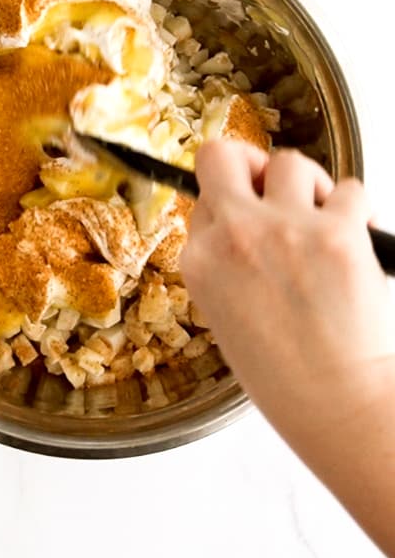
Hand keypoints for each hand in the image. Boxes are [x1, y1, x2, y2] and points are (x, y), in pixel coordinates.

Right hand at [180, 140, 394, 557]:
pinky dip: (357, 211)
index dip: (231, 206)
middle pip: (224, 155)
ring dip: (310, 186)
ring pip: (292, 163)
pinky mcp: (338, 232)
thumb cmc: (282, 371)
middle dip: (250, 164)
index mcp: (199, 260)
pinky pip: (351, 189)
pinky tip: (355, 242)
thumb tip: (246, 214)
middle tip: (273, 187)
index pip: (204, 198)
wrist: (333, 402)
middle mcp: (235, 235)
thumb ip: (224, 257)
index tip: (251, 220)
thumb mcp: (223, 311)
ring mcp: (285, 229)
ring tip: (322, 221)